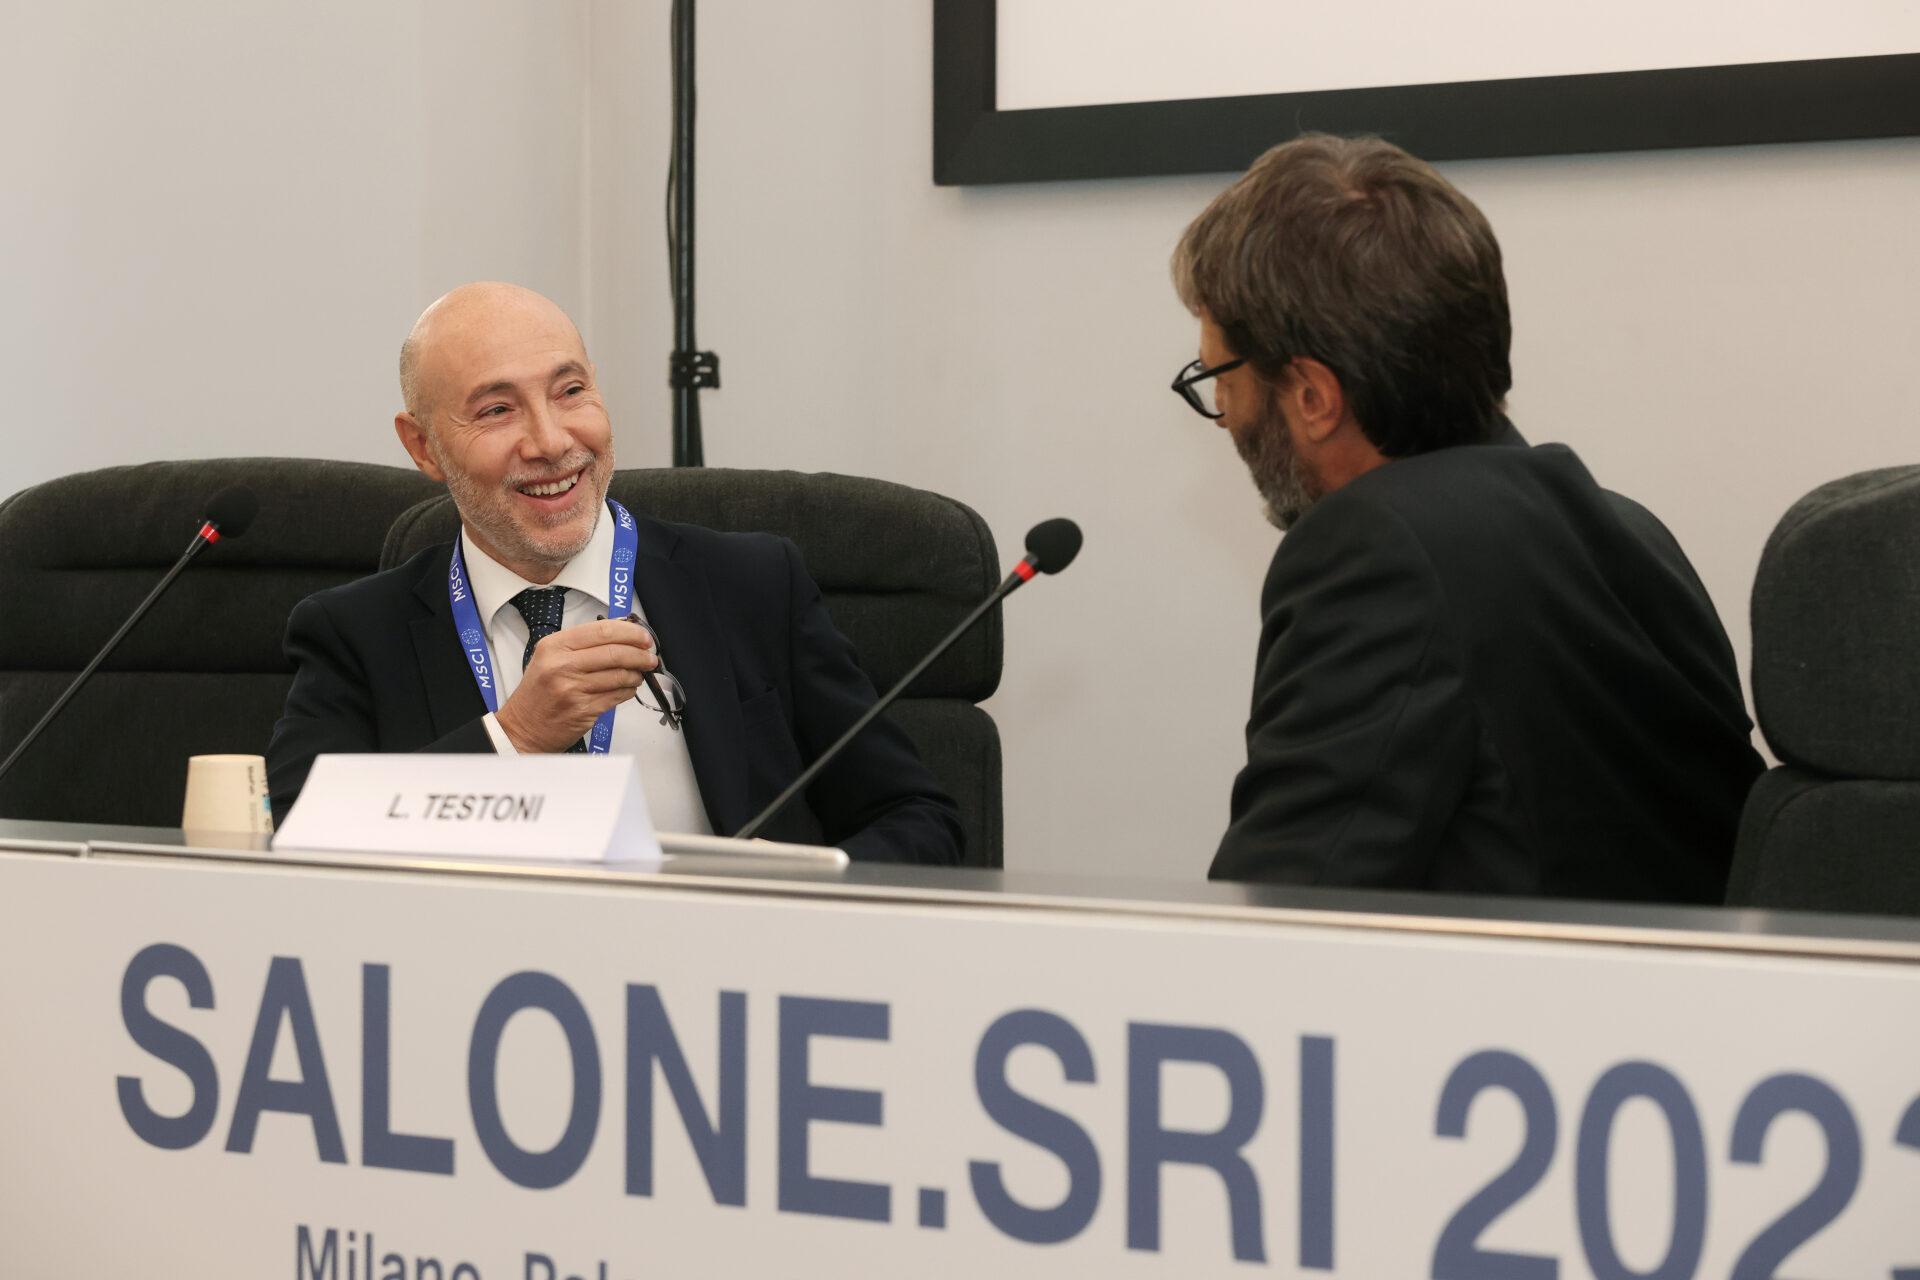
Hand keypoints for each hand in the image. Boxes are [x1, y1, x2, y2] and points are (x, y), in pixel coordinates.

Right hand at [494, 619, 657, 753]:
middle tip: (649, 656)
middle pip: (615, 652)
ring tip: (639, 673)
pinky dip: (629, 690)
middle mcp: (562, 665)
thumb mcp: (550, 658)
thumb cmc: (538, 693)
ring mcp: (573, 689)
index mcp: (554, 646)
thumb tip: (621, 631)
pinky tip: (628, 688)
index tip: (643, 636)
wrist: (523, 728)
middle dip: (640, 654)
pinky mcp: (584, 710)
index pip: (601, 630)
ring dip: (637, 674)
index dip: (629, 632)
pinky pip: (618, 695)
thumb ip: (582, 643)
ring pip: (620, 675)